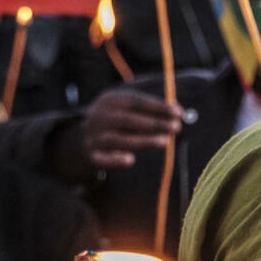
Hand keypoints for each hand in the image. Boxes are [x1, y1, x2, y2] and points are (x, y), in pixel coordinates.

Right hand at [68, 89, 183, 173]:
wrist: (80, 139)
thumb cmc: (114, 122)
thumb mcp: (124, 109)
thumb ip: (148, 110)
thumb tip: (180, 114)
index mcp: (109, 100)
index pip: (136, 101)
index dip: (158, 107)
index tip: (179, 112)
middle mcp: (99, 117)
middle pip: (128, 119)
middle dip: (154, 123)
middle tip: (176, 127)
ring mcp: (94, 137)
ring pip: (118, 139)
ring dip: (142, 140)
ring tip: (165, 142)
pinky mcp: (92, 155)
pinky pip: (103, 159)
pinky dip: (115, 160)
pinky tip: (130, 160)